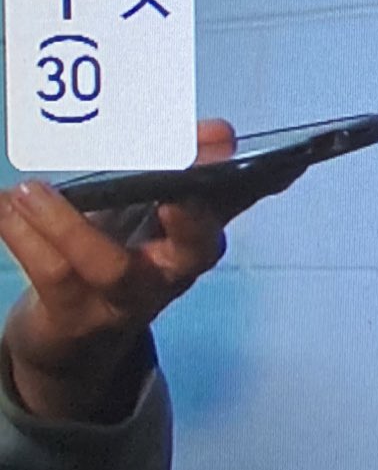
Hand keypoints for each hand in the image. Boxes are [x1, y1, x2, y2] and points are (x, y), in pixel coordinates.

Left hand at [0, 118, 294, 423]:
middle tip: (175, 193)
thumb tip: (220, 132)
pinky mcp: (76, 315)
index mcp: (198, 236)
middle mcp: (173, 271)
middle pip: (195, 248)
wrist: (75, 337)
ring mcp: (126, 298)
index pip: (238, 203)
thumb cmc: (121, 257)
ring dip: (67, 225)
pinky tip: (7, 207)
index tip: (259, 155)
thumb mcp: (154, 216)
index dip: (256, 181)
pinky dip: (25, 237)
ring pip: (109, 266)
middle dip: (190, 219)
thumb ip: (183, 173)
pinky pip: (53, 275)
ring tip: (28, 191)